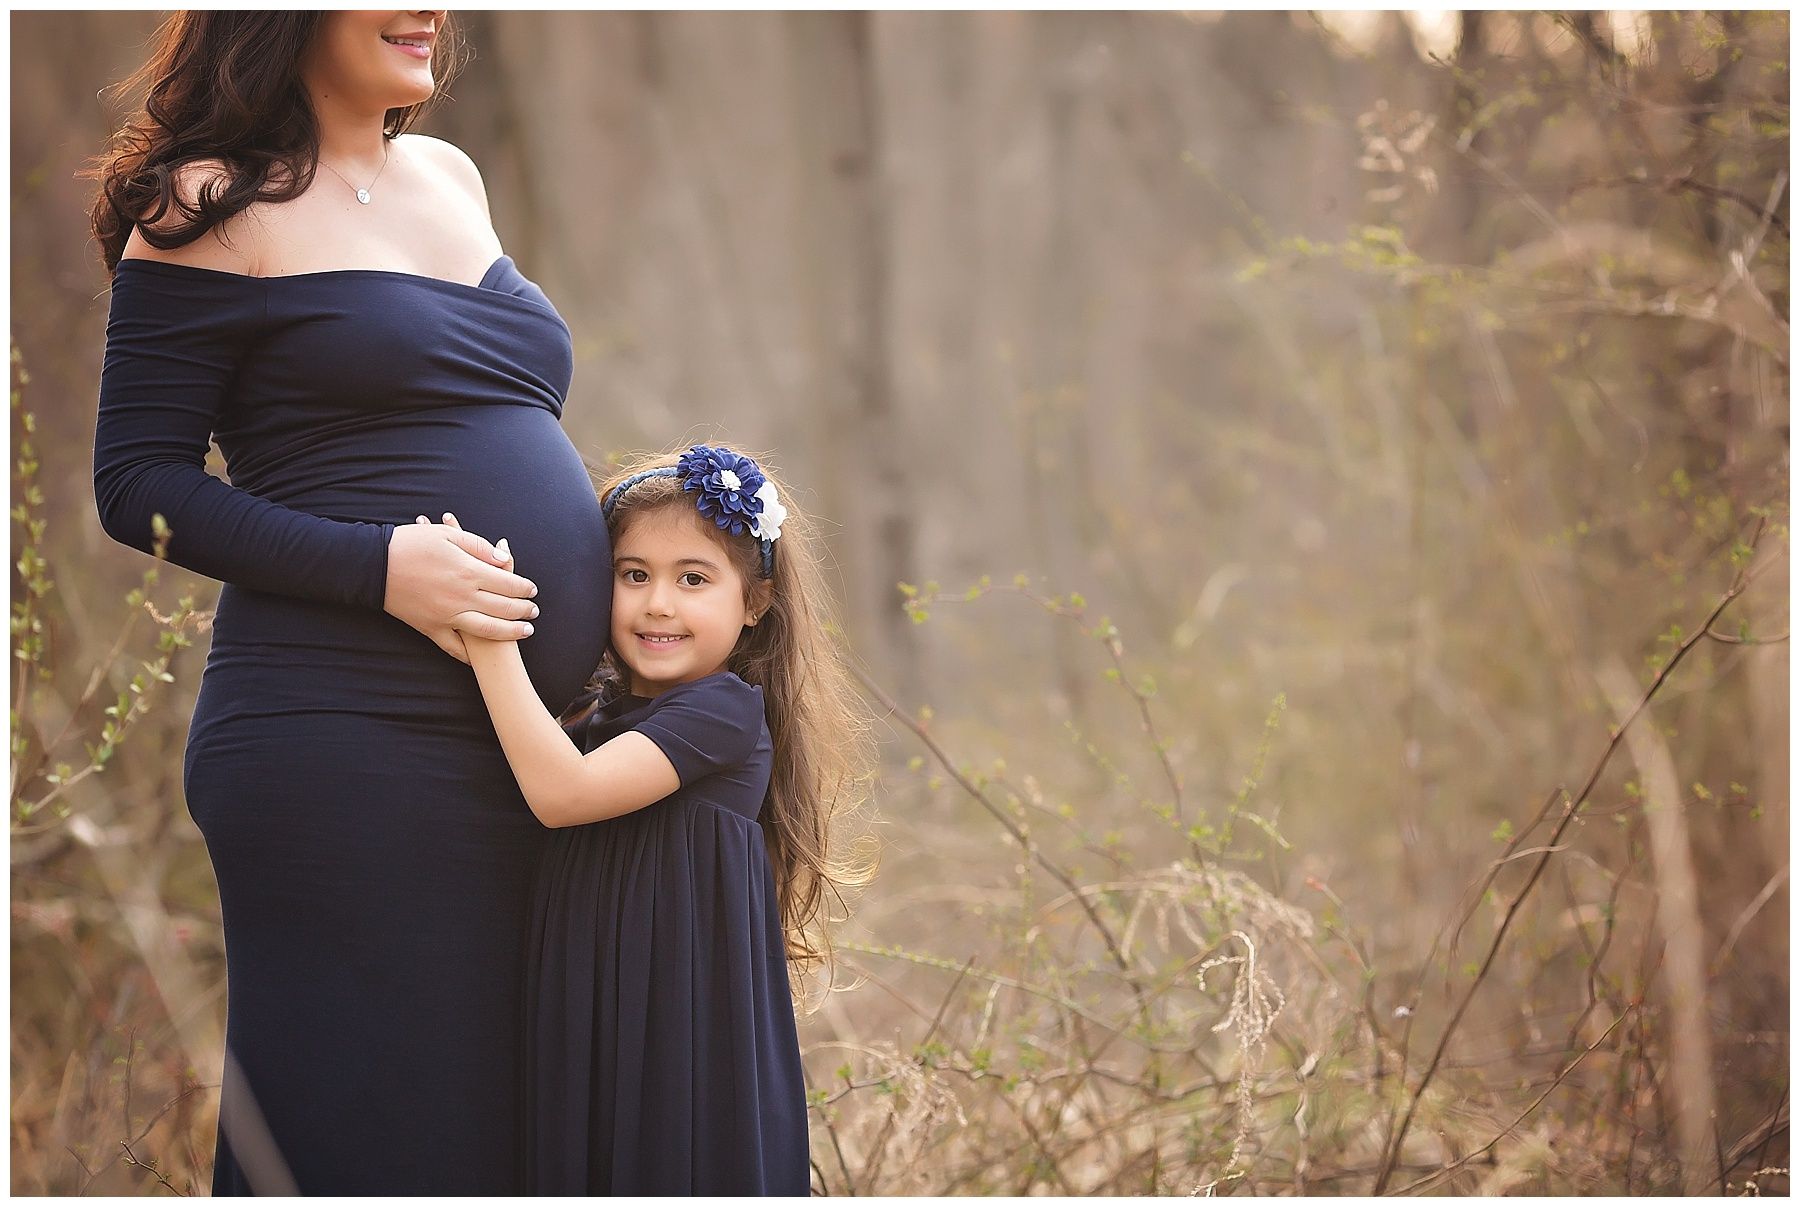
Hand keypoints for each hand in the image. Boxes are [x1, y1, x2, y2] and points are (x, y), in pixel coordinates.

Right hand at [383, 511, 538, 664]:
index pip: (508, 584)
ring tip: (526, 631)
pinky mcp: (430, 628)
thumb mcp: (447, 536)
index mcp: (468, 572)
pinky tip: (484, 656)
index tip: (532, 589)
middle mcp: (461, 597)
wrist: (373, 565)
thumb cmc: (411, 544)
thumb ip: (479, 547)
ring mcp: (446, 616)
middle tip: (534, 611)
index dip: (524, 588)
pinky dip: (469, 655)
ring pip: (487, 630)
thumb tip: (505, 559)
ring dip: (510, 632)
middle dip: (524, 611)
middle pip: (503, 608)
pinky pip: (454, 648)